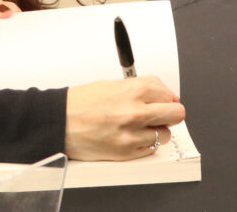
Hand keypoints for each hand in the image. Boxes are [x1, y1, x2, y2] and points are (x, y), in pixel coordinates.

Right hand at [64, 76, 185, 160]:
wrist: (60, 121)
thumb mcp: (113, 84)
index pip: (169, 94)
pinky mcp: (126, 152)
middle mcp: (136, 112)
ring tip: (139, 126)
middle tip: (160, 114)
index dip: (167, 98)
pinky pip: (149, 149)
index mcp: (134, 90)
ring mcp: (132, 134)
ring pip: (164, 134)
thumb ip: (141, 89)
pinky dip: (144, 144)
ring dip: (155, 130)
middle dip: (170, 113)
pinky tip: (131, 136)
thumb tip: (163, 96)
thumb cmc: (82, 102)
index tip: (163, 100)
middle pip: (176, 114)